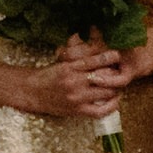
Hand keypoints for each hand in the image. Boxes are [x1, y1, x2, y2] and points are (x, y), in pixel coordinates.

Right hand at [18, 37, 133, 120]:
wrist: (31, 92)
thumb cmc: (47, 75)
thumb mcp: (61, 62)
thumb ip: (77, 56)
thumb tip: (89, 41)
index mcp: (70, 67)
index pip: (94, 60)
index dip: (109, 57)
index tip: (117, 54)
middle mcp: (74, 82)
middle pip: (105, 77)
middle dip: (115, 74)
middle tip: (121, 71)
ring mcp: (77, 97)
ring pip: (106, 93)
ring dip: (116, 88)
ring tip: (119, 84)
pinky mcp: (77, 110)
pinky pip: (100, 111)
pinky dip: (112, 106)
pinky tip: (116, 100)